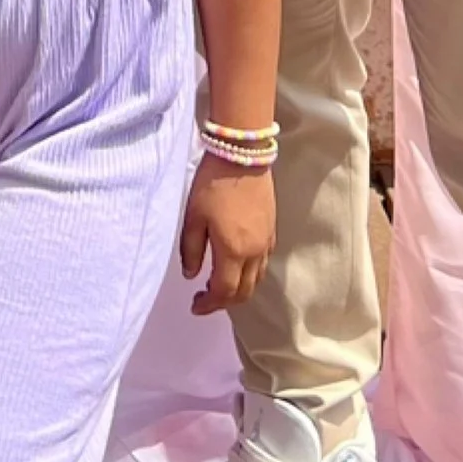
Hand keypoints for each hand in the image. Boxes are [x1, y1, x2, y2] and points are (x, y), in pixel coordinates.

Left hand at [179, 160, 275, 315]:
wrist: (242, 156)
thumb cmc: (212, 185)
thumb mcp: (193, 217)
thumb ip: (190, 250)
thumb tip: (190, 275)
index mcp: (233, 251)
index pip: (224, 291)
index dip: (209, 304)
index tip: (194, 305)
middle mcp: (254, 252)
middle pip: (244, 292)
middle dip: (224, 302)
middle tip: (204, 299)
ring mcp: (266, 242)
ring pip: (257, 280)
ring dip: (239, 290)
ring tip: (219, 285)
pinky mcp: (272, 230)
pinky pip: (263, 263)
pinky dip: (250, 274)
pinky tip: (236, 265)